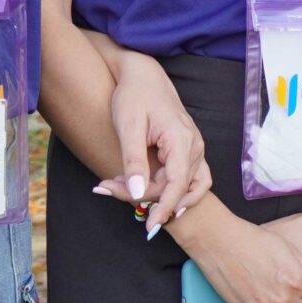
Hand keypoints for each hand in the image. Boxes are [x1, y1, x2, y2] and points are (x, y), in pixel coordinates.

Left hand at [89, 54, 209, 229]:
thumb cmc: (133, 95)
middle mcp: (195, 146)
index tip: (149, 227)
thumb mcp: (127, 126)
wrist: (142, 75)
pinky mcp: (188, 150)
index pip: (178, 185)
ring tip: (120, 186)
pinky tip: (147, 192)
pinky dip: (170, 189)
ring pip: (183, 186)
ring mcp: (194, 148)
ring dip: (155, 194)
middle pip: (177, 188)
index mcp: (182, 140)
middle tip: (106, 186)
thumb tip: (137, 193)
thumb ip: (133, 161)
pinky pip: (188, 179)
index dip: (164, 208)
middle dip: (144, 196)